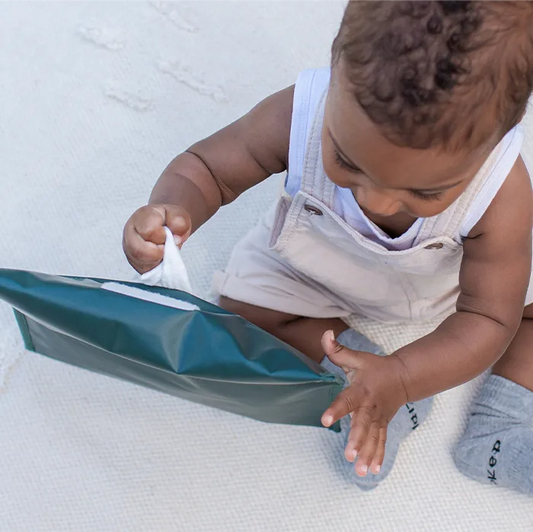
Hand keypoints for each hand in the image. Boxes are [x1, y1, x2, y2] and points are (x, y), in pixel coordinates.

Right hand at [123, 204, 191, 273]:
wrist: (167, 224)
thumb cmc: (169, 219)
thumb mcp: (179, 214)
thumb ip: (179, 222)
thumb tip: (176, 239)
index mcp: (141, 217)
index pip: (149, 231)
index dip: (163, 236)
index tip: (169, 234)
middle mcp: (130, 233)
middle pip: (139, 250)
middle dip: (159, 252)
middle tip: (166, 245)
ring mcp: (129, 248)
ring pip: (140, 262)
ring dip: (157, 259)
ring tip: (163, 250)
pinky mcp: (134, 261)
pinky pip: (143, 270)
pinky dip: (155, 266)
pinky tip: (160, 257)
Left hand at [321, 331, 408, 476]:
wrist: (403, 377)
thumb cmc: (375, 367)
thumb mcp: (356, 357)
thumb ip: (337, 349)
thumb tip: (325, 334)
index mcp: (361, 390)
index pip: (346, 400)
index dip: (336, 410)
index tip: (325, 421)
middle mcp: (370, 407)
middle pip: (363, 425)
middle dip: (357, 441)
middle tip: (350, 456)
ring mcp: (379, 419)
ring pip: (373, 438)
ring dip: (367, 455)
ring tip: (360, 472)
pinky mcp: (383, 425)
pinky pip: (381, 442)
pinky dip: (378, 456)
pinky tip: (373, 471)